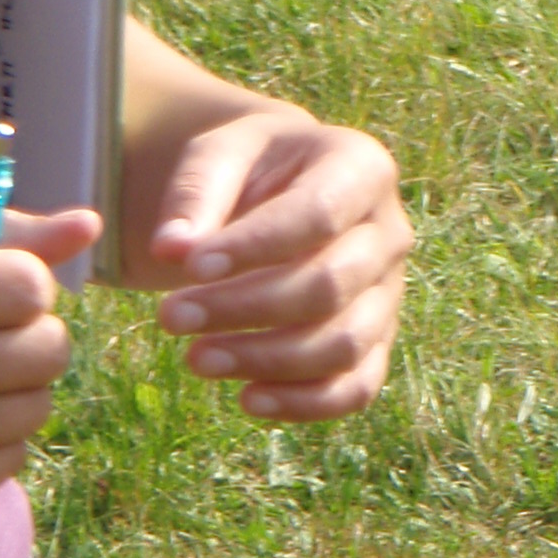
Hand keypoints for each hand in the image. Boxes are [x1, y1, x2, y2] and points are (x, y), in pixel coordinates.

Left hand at [149, 112, 408, 420]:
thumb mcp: (220, 154)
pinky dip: (304, 403)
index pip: (318, 214)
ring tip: (195, 359)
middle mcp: (388, 232)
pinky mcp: (377, 342)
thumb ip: (195, 195)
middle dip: (245, 309)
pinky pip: (356, 387)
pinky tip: (246, 399)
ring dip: (267, 360)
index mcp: (361, 167)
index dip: (254, 247)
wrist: (279, 189)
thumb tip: (169, 249)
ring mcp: (388, 293)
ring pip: (344, 344)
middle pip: (329, 286)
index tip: (187, 267)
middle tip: (170, 317)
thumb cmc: (250, 167)